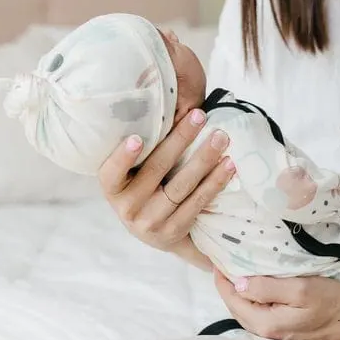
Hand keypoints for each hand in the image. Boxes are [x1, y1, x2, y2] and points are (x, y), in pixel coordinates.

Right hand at [98, 108, 235, 253]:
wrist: (156, 234)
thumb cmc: (143, 190)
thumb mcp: (131, 175)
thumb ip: (143, 150)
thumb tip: (167, 105)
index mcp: (113, 188)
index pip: (112, 173)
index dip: (123, 157)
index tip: (137, 138)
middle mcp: (128, 207)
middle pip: (156, 169)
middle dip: (180, 139)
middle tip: (199, 115)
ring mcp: (151, 222)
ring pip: (181, 186)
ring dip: (204, 159)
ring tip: (221, 138)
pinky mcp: (174, 231)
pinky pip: (198, 202)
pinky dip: (215, 181)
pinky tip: (228, 164)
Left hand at [214, 271, 339, 339]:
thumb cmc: (333, 303)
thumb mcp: (300, 289)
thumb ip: (266, 288)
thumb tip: (238, 283)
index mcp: (266, 323)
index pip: (231, 299)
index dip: (222, 277)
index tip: (218, 258)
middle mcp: (267, 334)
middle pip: (235, 306)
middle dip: (227, 284)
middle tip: (224, 260)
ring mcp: (276, 334)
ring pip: (247, 310)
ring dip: (240, 291)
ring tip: (238, 269)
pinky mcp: (285, 331)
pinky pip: (260, 313)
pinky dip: (253, 299)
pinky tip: (257, 285)